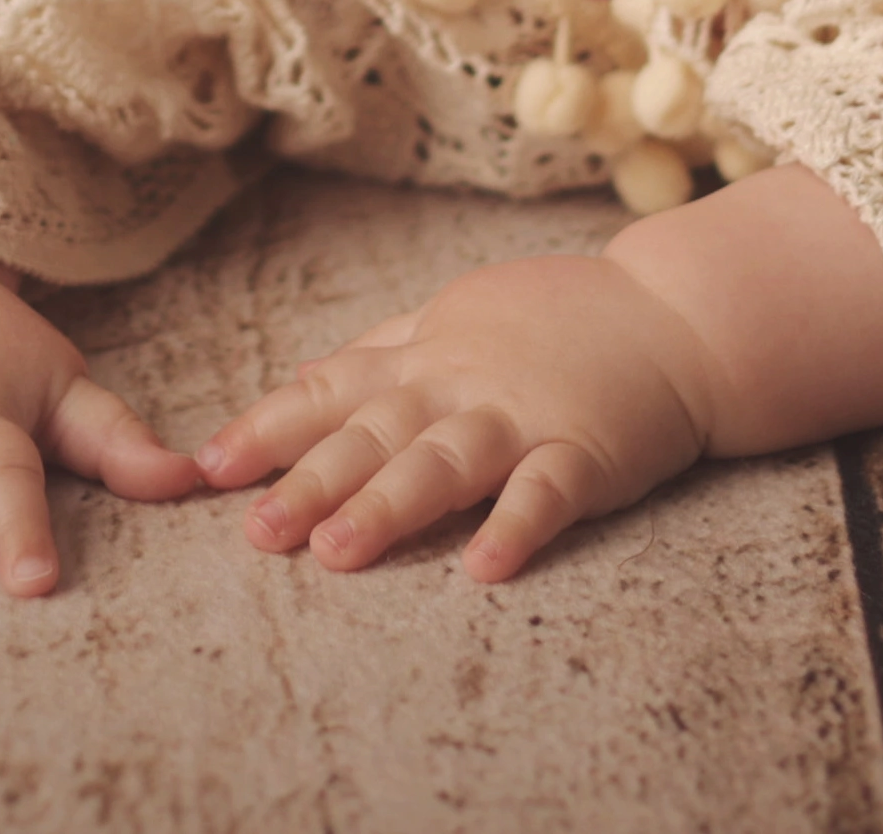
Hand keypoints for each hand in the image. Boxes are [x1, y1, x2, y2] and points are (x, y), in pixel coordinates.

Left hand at [198, 251, 725, 581]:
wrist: (673, 315)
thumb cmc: (559, 321)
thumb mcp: (459, 316)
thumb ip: (383, 354)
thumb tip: (298, 382)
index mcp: (426, 360)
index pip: (332, 392)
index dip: (270, 428)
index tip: (208, 468)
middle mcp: (463, 387)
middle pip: (377, 434)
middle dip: (314, 481)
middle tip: (258, 532)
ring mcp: (525, 417)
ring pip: (447, 461)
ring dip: (391, 505)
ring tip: (338, 552)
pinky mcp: (587, 451)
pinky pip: (548, 492)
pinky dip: (517, 526)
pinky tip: (484, 567)